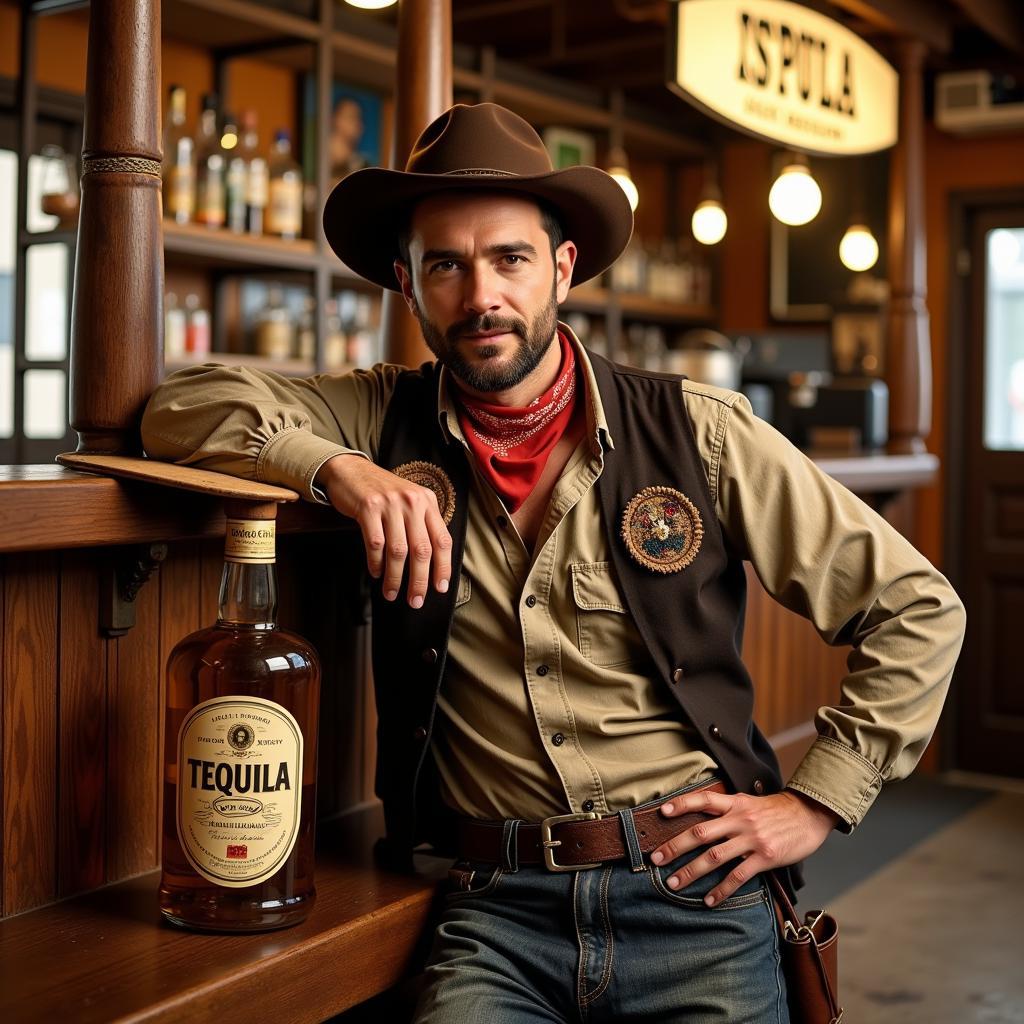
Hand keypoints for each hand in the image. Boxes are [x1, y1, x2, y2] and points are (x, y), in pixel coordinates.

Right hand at [317, 454, 451, 607]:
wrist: (352, 471)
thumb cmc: (383, 493)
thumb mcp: (410, 502)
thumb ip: (423, 525)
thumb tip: (432, 565)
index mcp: (427, 502)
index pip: (442, 540)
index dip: (443, 567)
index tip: (440, 588)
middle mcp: (412, 501)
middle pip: (421, 550)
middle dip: (419, 580)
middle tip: (415, 600)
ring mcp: (390, 504)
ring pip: (398, 551)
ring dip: (395, 577)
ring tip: (391, 593)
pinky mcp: (368, 507)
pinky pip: (375, 543)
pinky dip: (376, 563)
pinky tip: (377, 572)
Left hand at [650, 788, 840, 905]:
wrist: (809, 816)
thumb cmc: (776, 811)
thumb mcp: (750, 802)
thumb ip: (727, 808)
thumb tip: (700, 815)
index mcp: (735, 803)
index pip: (704, 799)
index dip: (683, 804)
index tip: (662, 812)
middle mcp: (740, 819)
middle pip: (701, 832)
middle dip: (675, 846)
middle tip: (656, 859)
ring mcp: (752, 839)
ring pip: (714, 857)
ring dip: (691, 871)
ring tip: (673, 883)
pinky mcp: (765, 857)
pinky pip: (738, 876)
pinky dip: (721, 890)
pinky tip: (708, 900)